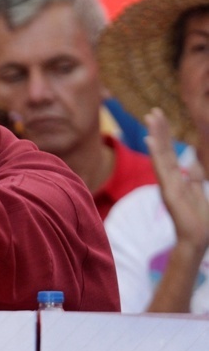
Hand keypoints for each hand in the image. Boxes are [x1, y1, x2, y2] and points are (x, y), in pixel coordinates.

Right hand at [145, 108, 208, 252]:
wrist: (198, 238)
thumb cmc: (200, 219)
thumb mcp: (200, 192)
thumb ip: (195, 177)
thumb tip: (192, 163)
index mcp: (177, 178)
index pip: (170, 152)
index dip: (165, 135)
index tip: (159, 118)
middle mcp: (170, 178)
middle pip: (163, 149)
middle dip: (159, 130)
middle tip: (152, 111)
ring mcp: (167, 184)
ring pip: (161, 155)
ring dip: (156, 136)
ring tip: (151, 118)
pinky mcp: (169, 191)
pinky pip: (161, 169)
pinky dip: (156, 154)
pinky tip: (150, 141)